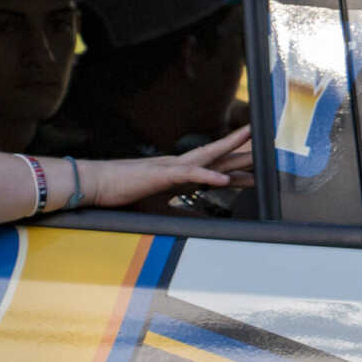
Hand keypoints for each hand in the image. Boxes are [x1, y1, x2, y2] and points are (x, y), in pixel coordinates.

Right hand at [84, 125, 253, 207]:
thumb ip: (178, 208)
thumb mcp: (157, 205)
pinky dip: (208, 176)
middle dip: (242, 153)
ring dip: (232, 150)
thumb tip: (196, 215)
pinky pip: (189, 174)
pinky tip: (224, 179)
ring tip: (253, 146)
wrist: (95, 183)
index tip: (255, 174)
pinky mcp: (161, 174)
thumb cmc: (122, 193)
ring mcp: (171, 167)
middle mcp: (179, 165)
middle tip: (266, 147)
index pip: (213, 171)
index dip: (236, 172)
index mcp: (178, 174)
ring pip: (209, 156)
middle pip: (218, 157)